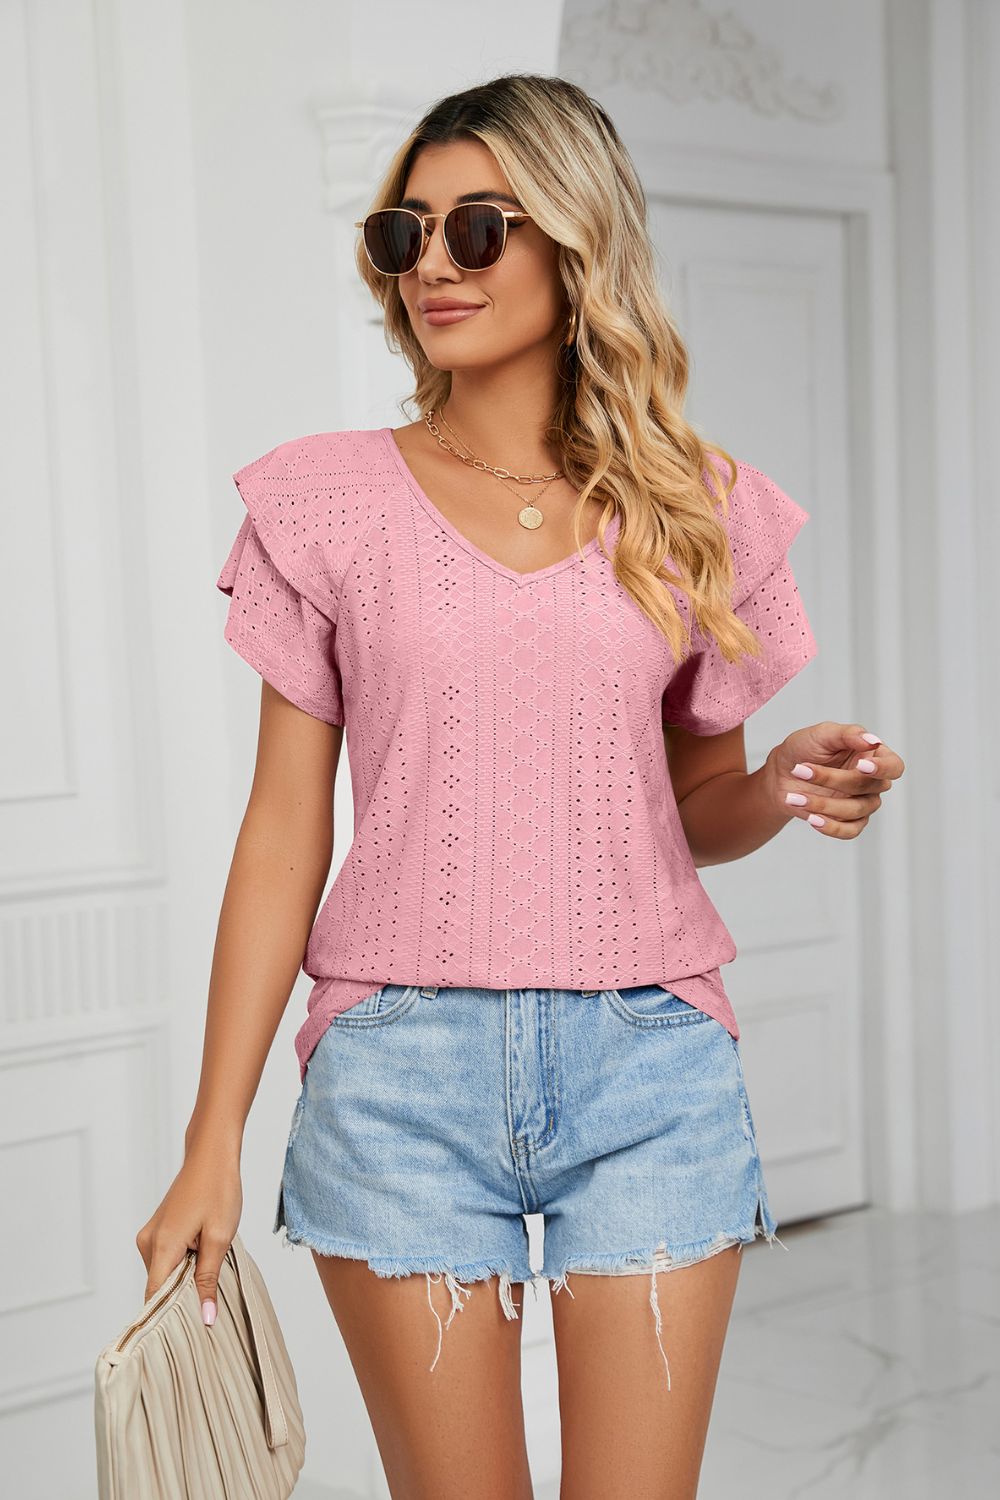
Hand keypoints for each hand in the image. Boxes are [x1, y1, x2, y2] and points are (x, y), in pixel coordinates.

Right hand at [134, 1138, 242, 1324]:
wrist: (211, 1155)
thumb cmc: (218, 1189)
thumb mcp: (220, 1237)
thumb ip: (208, 1279)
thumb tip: (205, 1318)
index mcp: (161, 1246)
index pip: (153, 1299)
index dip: (168, 1320)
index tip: (186, 1335)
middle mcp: (148, 1243)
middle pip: (159, 1288)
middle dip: (182, 1299)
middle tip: (210, 1304)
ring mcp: (150, 1236)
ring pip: (164, 1274)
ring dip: (185, 1279)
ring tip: (210, 1267)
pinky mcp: (157, 1231)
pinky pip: (166, 1260)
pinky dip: (183, 1265)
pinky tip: (203, 1254)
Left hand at [766, 722, 904, 839]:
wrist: (781, 772)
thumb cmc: (804, 748)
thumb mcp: (822, 733)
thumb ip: (847, 734)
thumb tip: (872, 740)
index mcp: (872, 755)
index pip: (894, 766)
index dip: (883, 768)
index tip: (860, 766)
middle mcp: (872, 781)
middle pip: (869, 787)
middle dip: (833, 779)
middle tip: (801, 770)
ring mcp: (861, 802)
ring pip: (856, 810)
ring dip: (824, 804)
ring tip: (796, 797)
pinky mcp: (848, 820)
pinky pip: (850, 831)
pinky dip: (831, 827)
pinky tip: (812, 819)